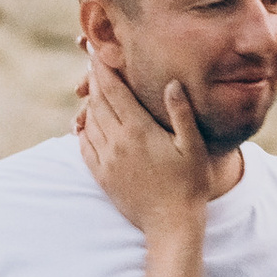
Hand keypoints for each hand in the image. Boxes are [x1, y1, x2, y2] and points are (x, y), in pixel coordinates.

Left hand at [77, 44, 216, 237]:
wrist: (170, 224)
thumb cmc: (189, 185)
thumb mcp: (193, 147)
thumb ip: (181, 113)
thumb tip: (171, 83)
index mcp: (139, 130)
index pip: (114, 90)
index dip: (103, 69)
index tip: (97, 52)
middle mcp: (117, 142)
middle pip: (98, 101)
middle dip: (94, 79)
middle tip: (91, 62)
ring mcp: (106, 160)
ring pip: (89, 121)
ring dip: (89, 102)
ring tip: (91, 87)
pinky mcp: (101, 176)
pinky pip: (84, 145)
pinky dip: (82, 129)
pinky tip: (85, 122)